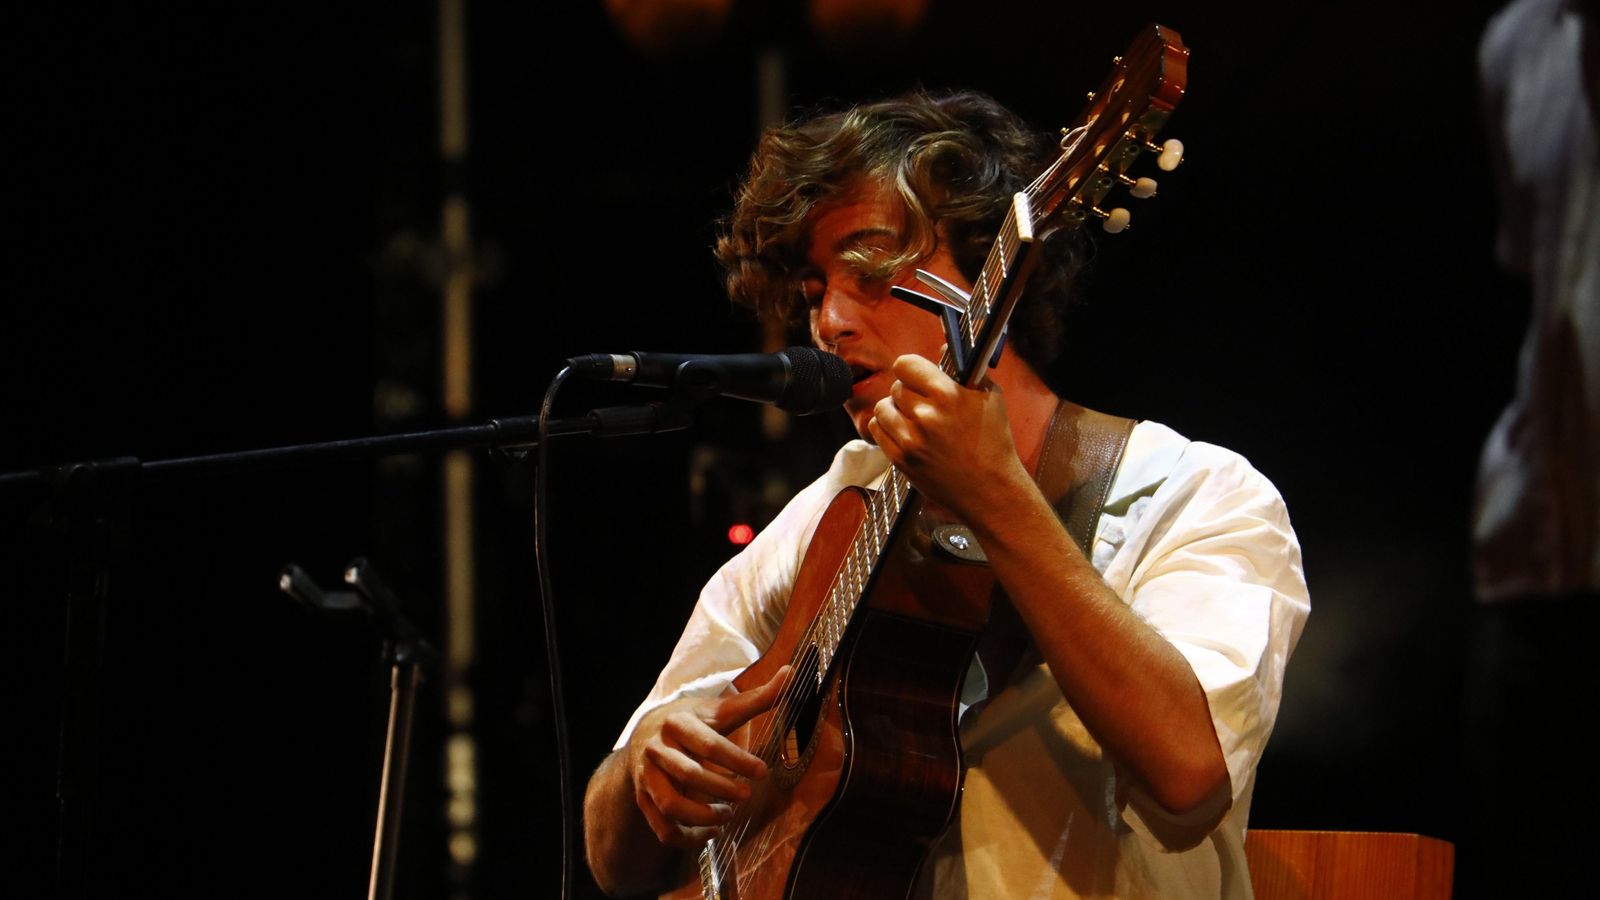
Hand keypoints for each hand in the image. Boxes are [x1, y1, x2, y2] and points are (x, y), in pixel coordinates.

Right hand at [627, 666, 790, 847]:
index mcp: (677, 722)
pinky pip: (663, 828)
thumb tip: (792, 673)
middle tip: (748, 796)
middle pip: (689, 774)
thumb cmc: (692, 722)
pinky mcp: (644, 800)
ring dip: (703, 816)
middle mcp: (657, 749)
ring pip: (671, 805)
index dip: (737, 760)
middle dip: (722, 789)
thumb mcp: (720, 709)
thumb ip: (757, 698)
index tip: (763, 771)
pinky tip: (712, 831)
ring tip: (729, 815)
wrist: (646, 735)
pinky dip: (688, 837)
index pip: (708, 743)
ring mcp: (647, 777)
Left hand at [867, 355, 1030, 520]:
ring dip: (895, 410)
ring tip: (913, 419)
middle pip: (896, 387)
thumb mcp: (990, 397)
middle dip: (908, 391)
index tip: (917, 375)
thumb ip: (966, 370)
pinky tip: (905, 432)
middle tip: (922, 402)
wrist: (990, 489)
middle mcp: (926, 415)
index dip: (911, 368)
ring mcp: (910, 440)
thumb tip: (943, 345)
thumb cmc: (993, 443)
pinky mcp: (901, 460)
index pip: (905, 364)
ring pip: (882, 408)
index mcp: (948, 395)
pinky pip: (877, 430)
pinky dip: (888, 428)